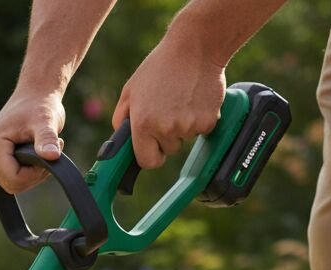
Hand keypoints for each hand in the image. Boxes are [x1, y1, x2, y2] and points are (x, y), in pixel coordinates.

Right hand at [0, 88, 65, 193]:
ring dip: (32, 174)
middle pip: (11, 184)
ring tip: (43, 150)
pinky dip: (28, 172)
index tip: (50, 154)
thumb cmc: (41, 105)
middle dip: (34, 174)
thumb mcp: (46, 121)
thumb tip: (53, 156)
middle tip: (49, 151)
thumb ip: (47, 139)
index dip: (34, 174)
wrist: (35, 94)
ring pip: (12, 184)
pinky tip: (36, 155)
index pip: (12, 178)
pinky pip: (12, 178)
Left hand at [113, 32, 225, 169]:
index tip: (153, 148)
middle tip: (169, 111)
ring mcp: (188, 126)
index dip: (150, 155)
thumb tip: (122, 141)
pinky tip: (196, 99)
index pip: (147, 162)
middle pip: (168, 150)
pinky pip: (202, 130)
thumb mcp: (130, 91)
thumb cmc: (160, 67)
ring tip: (182, 100)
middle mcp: (165, 129)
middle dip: (167, 137)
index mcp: (143, 125)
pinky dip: (201, 118)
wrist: (196, 47)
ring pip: (185, 139)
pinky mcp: (209, 120)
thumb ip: (121, 119)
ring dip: (184, 126)